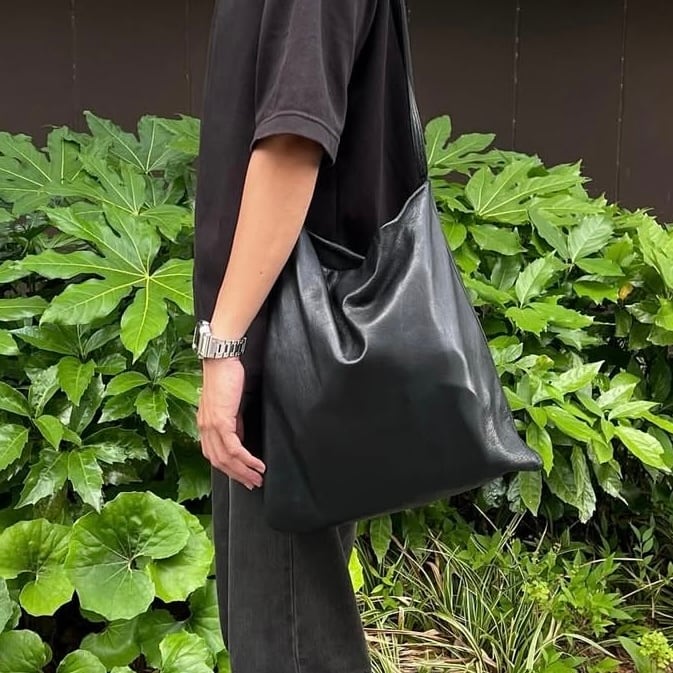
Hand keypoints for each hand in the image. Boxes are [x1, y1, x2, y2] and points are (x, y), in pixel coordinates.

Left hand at [197, 357, 265, 488]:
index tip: (244, 477)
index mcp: (205, 425)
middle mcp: (204, 428)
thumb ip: (232, 423)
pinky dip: (246, 459)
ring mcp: (211, 426)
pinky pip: (234, 448)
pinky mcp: (221, 421)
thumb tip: (239, 437)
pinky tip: (257, 465)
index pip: (215, 455)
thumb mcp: (229, 405)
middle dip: (238, 476)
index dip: (229, 470)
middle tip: (253, 484)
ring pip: (226, 459)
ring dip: (243, 471)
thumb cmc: (225, 376)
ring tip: (258, 478)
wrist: (221, 360)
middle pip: (219, 462)